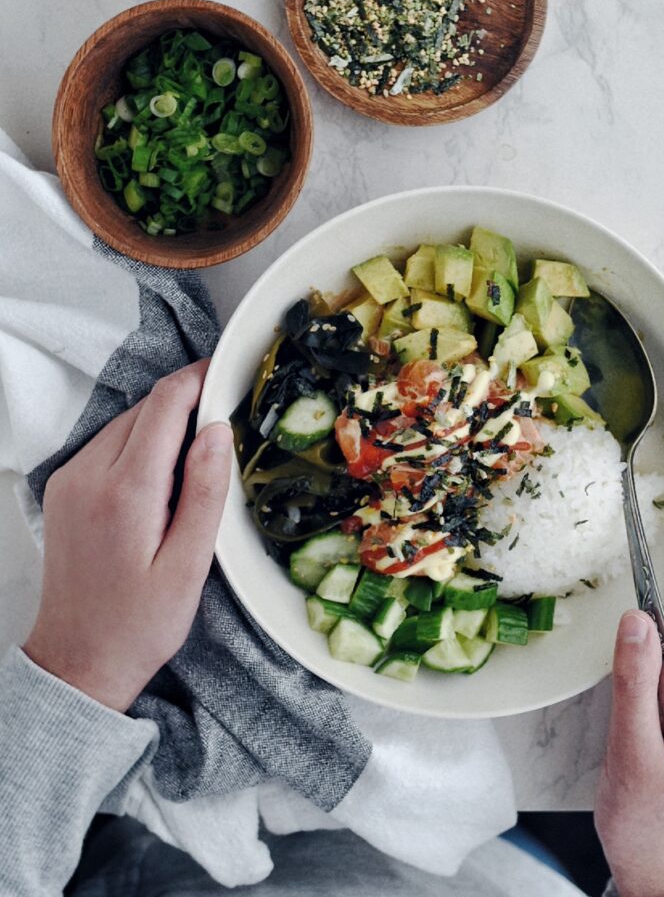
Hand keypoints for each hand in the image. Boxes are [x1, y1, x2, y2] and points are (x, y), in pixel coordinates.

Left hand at [24, 360, 231, 711]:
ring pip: (125, 423)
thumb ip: (204, 492)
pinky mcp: (64, 489)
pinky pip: (108, 445)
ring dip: (164, 425)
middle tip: (226, 419)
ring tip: (199, 455)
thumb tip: (216, 430)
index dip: (199, 379)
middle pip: (144, 409)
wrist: (77, 661)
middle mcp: (87, 475)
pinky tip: (163, 477)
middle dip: (186, 403)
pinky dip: (140, 444)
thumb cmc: (139, 624)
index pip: (164, 405)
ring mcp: (69, 480)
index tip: (228, 373)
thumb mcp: (188, 566)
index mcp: (124, 491)